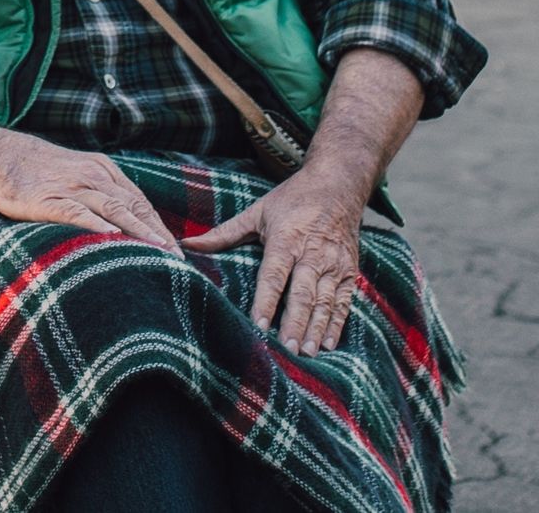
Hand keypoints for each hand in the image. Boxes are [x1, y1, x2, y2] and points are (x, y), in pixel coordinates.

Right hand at [0, 131, 181, 251]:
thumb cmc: (38, 172)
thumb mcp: (76, 174)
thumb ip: (99, 193)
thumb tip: (123, 224)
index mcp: (103, 169)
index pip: (139, 201)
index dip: (159, 226)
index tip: (177, 250)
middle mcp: (93, 176)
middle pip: (133, 206)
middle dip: (157, 234)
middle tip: (178, 258)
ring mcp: (72, 186)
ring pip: (113, 209)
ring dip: (138, 231)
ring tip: (158, 252)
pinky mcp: (50, 200)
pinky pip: (78, 213)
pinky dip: (96, 225)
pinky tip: (112, 238)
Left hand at [188, 167, 364, 354]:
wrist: (339, 184)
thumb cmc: (293, 199)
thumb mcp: (257, 211)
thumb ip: (225, 233)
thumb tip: (189, 244)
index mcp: (286, 238)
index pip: (274, 275)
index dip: (265, 301)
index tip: (258, 325)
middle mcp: (312, 253)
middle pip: (302, 293)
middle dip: (294, 322)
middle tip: (286, 349)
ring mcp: (334, 263)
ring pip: (324, 301)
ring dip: (315, 328)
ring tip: (306, 353)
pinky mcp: (349, 271)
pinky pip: (344, 301)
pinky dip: (337, 323)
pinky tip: (328, 343)